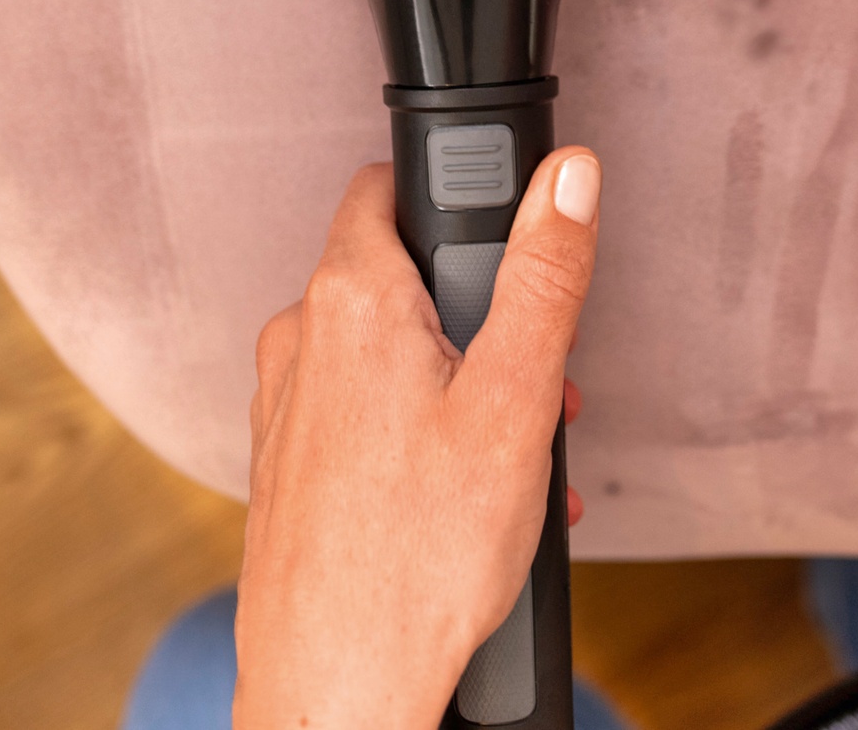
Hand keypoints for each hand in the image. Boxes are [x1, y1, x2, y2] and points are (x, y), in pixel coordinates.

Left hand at [233, 148, 601, 729]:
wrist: (336, 694)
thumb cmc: (416, 560)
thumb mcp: (513, 401)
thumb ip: (542, 276)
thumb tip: (569, 179)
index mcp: (349, 298)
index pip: (388, 186)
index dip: (455, 206)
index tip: (503, 248)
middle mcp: (301, 338)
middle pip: (404, 277)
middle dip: (480, 319)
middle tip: (532, 383)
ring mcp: (288, 403)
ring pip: (391, 352)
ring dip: (462, 385)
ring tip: (513, 460)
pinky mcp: (290, 460)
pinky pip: (366, 412)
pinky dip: (421, 431)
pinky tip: (467, 496)